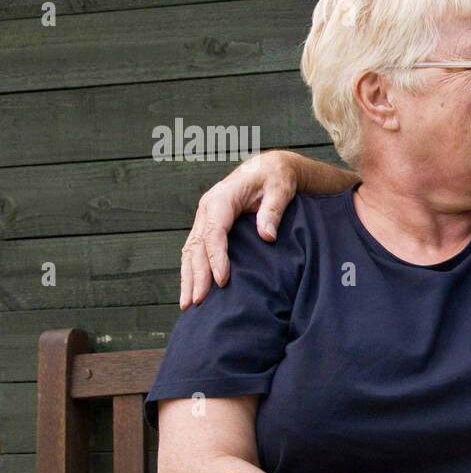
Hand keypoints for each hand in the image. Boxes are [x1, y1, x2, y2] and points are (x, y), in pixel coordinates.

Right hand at [180, 150, 299, 308]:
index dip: (216, 257)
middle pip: (197, 246)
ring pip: (190, 251)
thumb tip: (267, 236)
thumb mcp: (280, 189)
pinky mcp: (207, 226)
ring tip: (188, 305)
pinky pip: (195, 250)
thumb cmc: (275, 178)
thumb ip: (272, 211)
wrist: (268, 168)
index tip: (222, 280)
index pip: (214, 232)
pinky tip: (192, 290)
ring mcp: (204, 218)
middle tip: (198, 302)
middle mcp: (207, 209)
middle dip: (196, 275)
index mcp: (222, 198)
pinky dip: (191, 270)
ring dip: (188, 278)